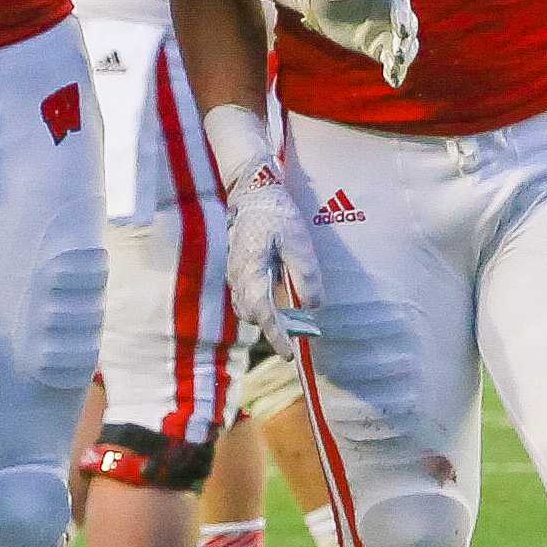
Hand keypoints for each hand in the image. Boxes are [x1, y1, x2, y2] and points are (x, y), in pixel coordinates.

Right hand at [223, 151, 319, 340]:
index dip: (277, 337)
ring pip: (247, 307)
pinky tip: (277, 301)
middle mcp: (238, 276)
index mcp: (252, 271)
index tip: (290, 355)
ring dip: (266, 318)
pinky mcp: (238, 268)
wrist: (253, 191)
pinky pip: (246, 296)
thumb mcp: (297, 241)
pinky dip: (260, 306)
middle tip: (297, 339)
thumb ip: (304, 274)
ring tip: (290, 325)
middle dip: (273, 330)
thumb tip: (312, 305)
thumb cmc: (276, 213)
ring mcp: (234, 273)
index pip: (263, 314)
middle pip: (253, 315)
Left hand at [268, 0, 419, 88]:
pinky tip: (393, 82)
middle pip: (407, 27)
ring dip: (402, 59)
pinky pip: (391, 59)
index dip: (401, 18)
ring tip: (394, 72)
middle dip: (404, 42)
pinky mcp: (379, 46)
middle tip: (397, 56)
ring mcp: (388, 29)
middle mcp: (394, 11)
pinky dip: (394, 70)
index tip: (401, 31)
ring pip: (404, 46)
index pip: (399, 5)